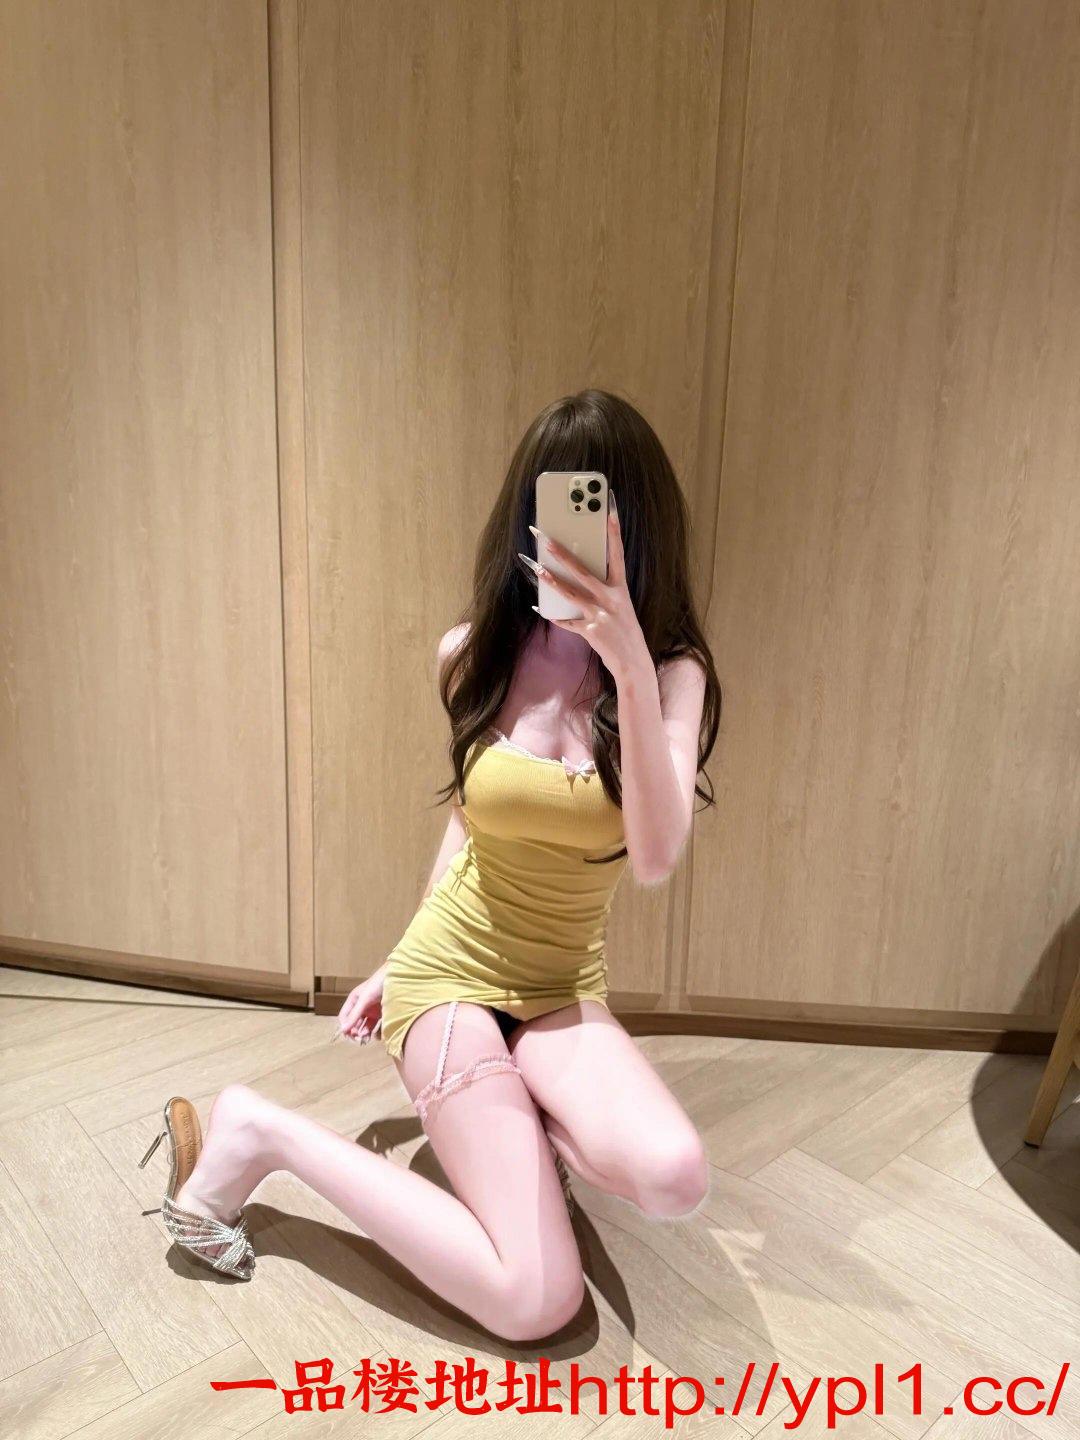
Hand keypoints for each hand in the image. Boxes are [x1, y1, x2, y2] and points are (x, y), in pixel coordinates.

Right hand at [333, 968, 384, 1044]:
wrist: (398, 977)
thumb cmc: (378, 984)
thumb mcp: (365, 999)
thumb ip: (355, 1014)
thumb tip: (343, 1030)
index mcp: (354, 1001)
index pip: (345, 1018)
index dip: (346, 1027)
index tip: (351, 1035)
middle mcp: (361, 1007)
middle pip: (354, 1024)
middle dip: (356, 1033)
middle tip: (361, 1039)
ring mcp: (372, 1012)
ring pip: (364, 1027)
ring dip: (364, 1034)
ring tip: (368, 1038)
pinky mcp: (382, 1015)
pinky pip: (376, 1027)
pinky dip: (375, 1033)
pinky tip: (377, 1036)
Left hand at [526, 494, 648, 680]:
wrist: (634, 663)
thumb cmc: (626, 633)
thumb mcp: (621, 607)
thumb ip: (605, 592)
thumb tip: (580, 577)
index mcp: (622, 590)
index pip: (617, 554)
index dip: (613, 531)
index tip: (609, 508)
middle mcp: (612, 599)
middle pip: (583, 571)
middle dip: (562, 554)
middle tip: (545, 539)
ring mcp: (601, 615)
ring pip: (571, 593)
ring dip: (551, 580)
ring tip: (536, 568)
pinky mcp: (591, 631)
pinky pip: (567, 621)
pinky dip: (555, 617)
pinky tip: (541, 609)